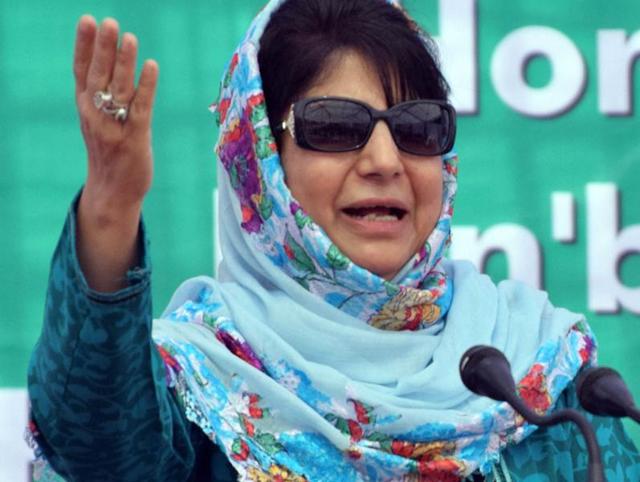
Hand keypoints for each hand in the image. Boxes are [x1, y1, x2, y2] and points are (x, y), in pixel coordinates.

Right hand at [75, 15, 157, 212]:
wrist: (112, 192)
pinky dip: (146, 87)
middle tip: (109, 22)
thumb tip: (108, 64)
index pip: (82, 70)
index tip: (87, 20)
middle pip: (99, 75)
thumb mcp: (97, 122)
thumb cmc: (108, 153)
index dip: (84, 45)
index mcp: (86, 108)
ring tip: (130, 38)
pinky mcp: (134, 138)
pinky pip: (140, 108)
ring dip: (125, 63)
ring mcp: (114, 127)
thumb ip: (100, 97)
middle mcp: (96, 114)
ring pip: (119, 89)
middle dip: (103, 48)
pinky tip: (151, 67)